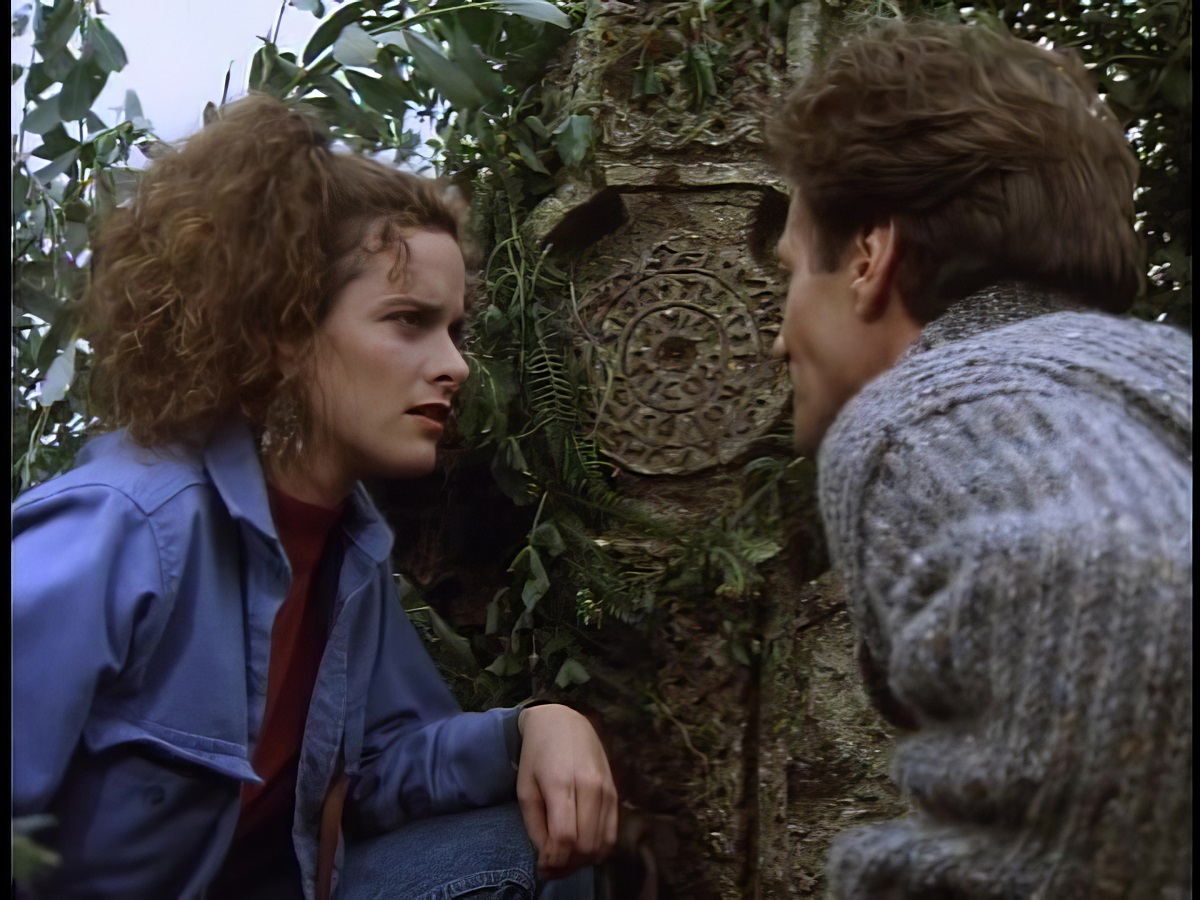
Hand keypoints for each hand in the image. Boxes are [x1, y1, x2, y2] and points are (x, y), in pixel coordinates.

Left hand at [516, 703, 617, 879]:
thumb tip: (549, 858)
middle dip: (568, 865)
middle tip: (552, 865)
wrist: (564, 722)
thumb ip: (535, 825)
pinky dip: (598, 849)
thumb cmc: (537, 755)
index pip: (565, 837)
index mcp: (561, 783)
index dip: (554, 860)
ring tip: (565, 858)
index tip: (543, 865)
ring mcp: (607, 789)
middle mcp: (589, 786)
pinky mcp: (615, 793)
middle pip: (586, 845)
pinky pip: (612, 834)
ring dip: (583, 860)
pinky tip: (581, 847)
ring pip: (602, 844)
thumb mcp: (525, 788)